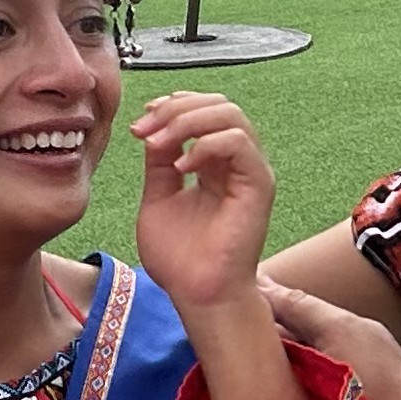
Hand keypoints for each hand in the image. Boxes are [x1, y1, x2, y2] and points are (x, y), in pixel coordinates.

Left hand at [128, 91, 276, 318]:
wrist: (197, 295)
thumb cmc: (180, 259)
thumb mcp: (158, 199)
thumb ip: (159, 164)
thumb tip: (152, 130)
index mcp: (215, 164)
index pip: (204, 111)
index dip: (173, 105)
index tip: (141, 121)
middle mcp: (236, 163)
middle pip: (218, 105)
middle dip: (176, 108)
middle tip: (145, 129)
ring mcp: (250, 172)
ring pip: (230, 115)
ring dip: (187, 121)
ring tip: (158, 144)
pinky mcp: (258, 185)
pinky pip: (238, 142)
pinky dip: (206, 144)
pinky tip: (181, 165)